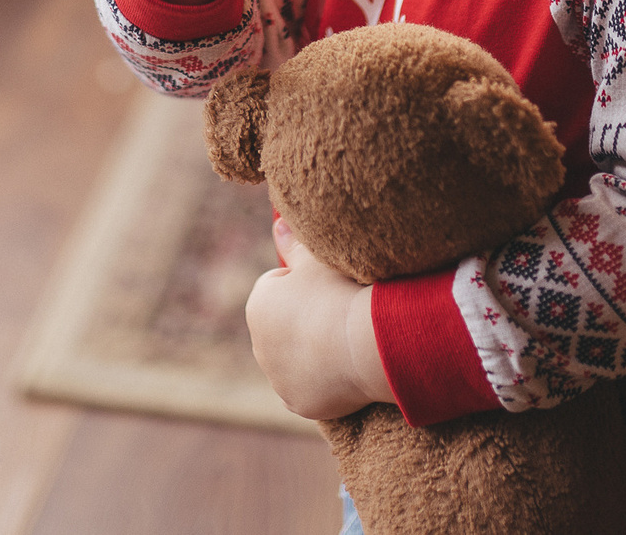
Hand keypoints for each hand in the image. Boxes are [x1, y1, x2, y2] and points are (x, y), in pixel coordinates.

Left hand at [248, 217, 392, 420]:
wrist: (366, 342)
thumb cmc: (340, 292)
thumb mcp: (316, 258)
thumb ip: (292, 241)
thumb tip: (277, 222)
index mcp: (258, 305)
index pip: (278, 288)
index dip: (306, 285)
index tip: (330, 288)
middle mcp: (259, 345)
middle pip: (285, 327)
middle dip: (306, 321)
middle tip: (341, 314)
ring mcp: (278, 379)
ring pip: (296, 360)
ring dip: (313, 352)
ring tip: (344, 342)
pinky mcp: (299, 404)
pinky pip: (309, 389)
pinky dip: (322, 383)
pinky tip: (342, 371)